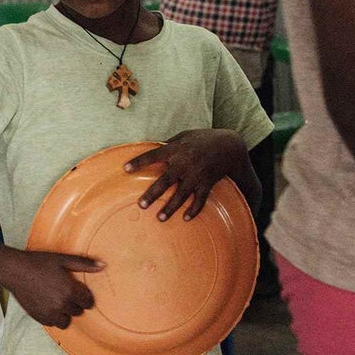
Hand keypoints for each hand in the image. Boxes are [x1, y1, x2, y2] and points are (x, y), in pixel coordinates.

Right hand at [5, 250, 104, 328]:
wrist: (15, 270)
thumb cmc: (39, 262)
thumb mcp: (63, 259)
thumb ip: (84, 264)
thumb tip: (104, 266)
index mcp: (70, 290)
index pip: (88, 303)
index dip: (85, 297)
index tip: (79, 291)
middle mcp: (62, 304)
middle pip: (78, 312)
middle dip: (74, 303)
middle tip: (65, 293)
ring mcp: (50, 313)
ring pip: (66, 321)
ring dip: (65, 313)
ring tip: (57, 301)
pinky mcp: (39, 317)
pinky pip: (53, 323)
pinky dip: (53, 317)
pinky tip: (48, 305)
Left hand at [124, 129, 245, 220]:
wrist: (229, 146)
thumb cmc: (202, 139)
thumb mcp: (184, 136)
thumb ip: (168, 144)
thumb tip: (151, 149)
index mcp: (176, 149)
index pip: (153, 155)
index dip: (139, 162)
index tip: (125, 169)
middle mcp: (185, 163)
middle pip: (166, 181)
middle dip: (153, 194)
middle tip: (141, 205)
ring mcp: (197, 174)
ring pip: (182, 194)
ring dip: (171, 207)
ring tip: (159, 218)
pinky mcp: (208, 183)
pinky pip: (200, 199)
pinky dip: (194, 210)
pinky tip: (186, 218)